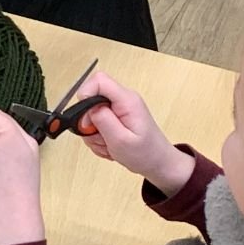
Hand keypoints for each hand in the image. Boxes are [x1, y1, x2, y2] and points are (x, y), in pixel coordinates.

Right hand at [70, 69, 193, 194]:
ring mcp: (119, 108)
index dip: (85, 95)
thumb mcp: (121, 140)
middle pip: (91, 98)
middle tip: (100, 137)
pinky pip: (96, 123)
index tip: (85, 118)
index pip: (99, 80)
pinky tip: (109, 145)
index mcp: (127, 100)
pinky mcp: (115, 117)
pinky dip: (98, 136)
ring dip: (93, 133)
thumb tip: (87, 105)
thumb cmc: (146, 154)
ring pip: (91, 113)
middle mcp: (123, 100)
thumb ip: (103, 120)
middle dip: (89, 121)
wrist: (158, 163)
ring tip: (108, 145)